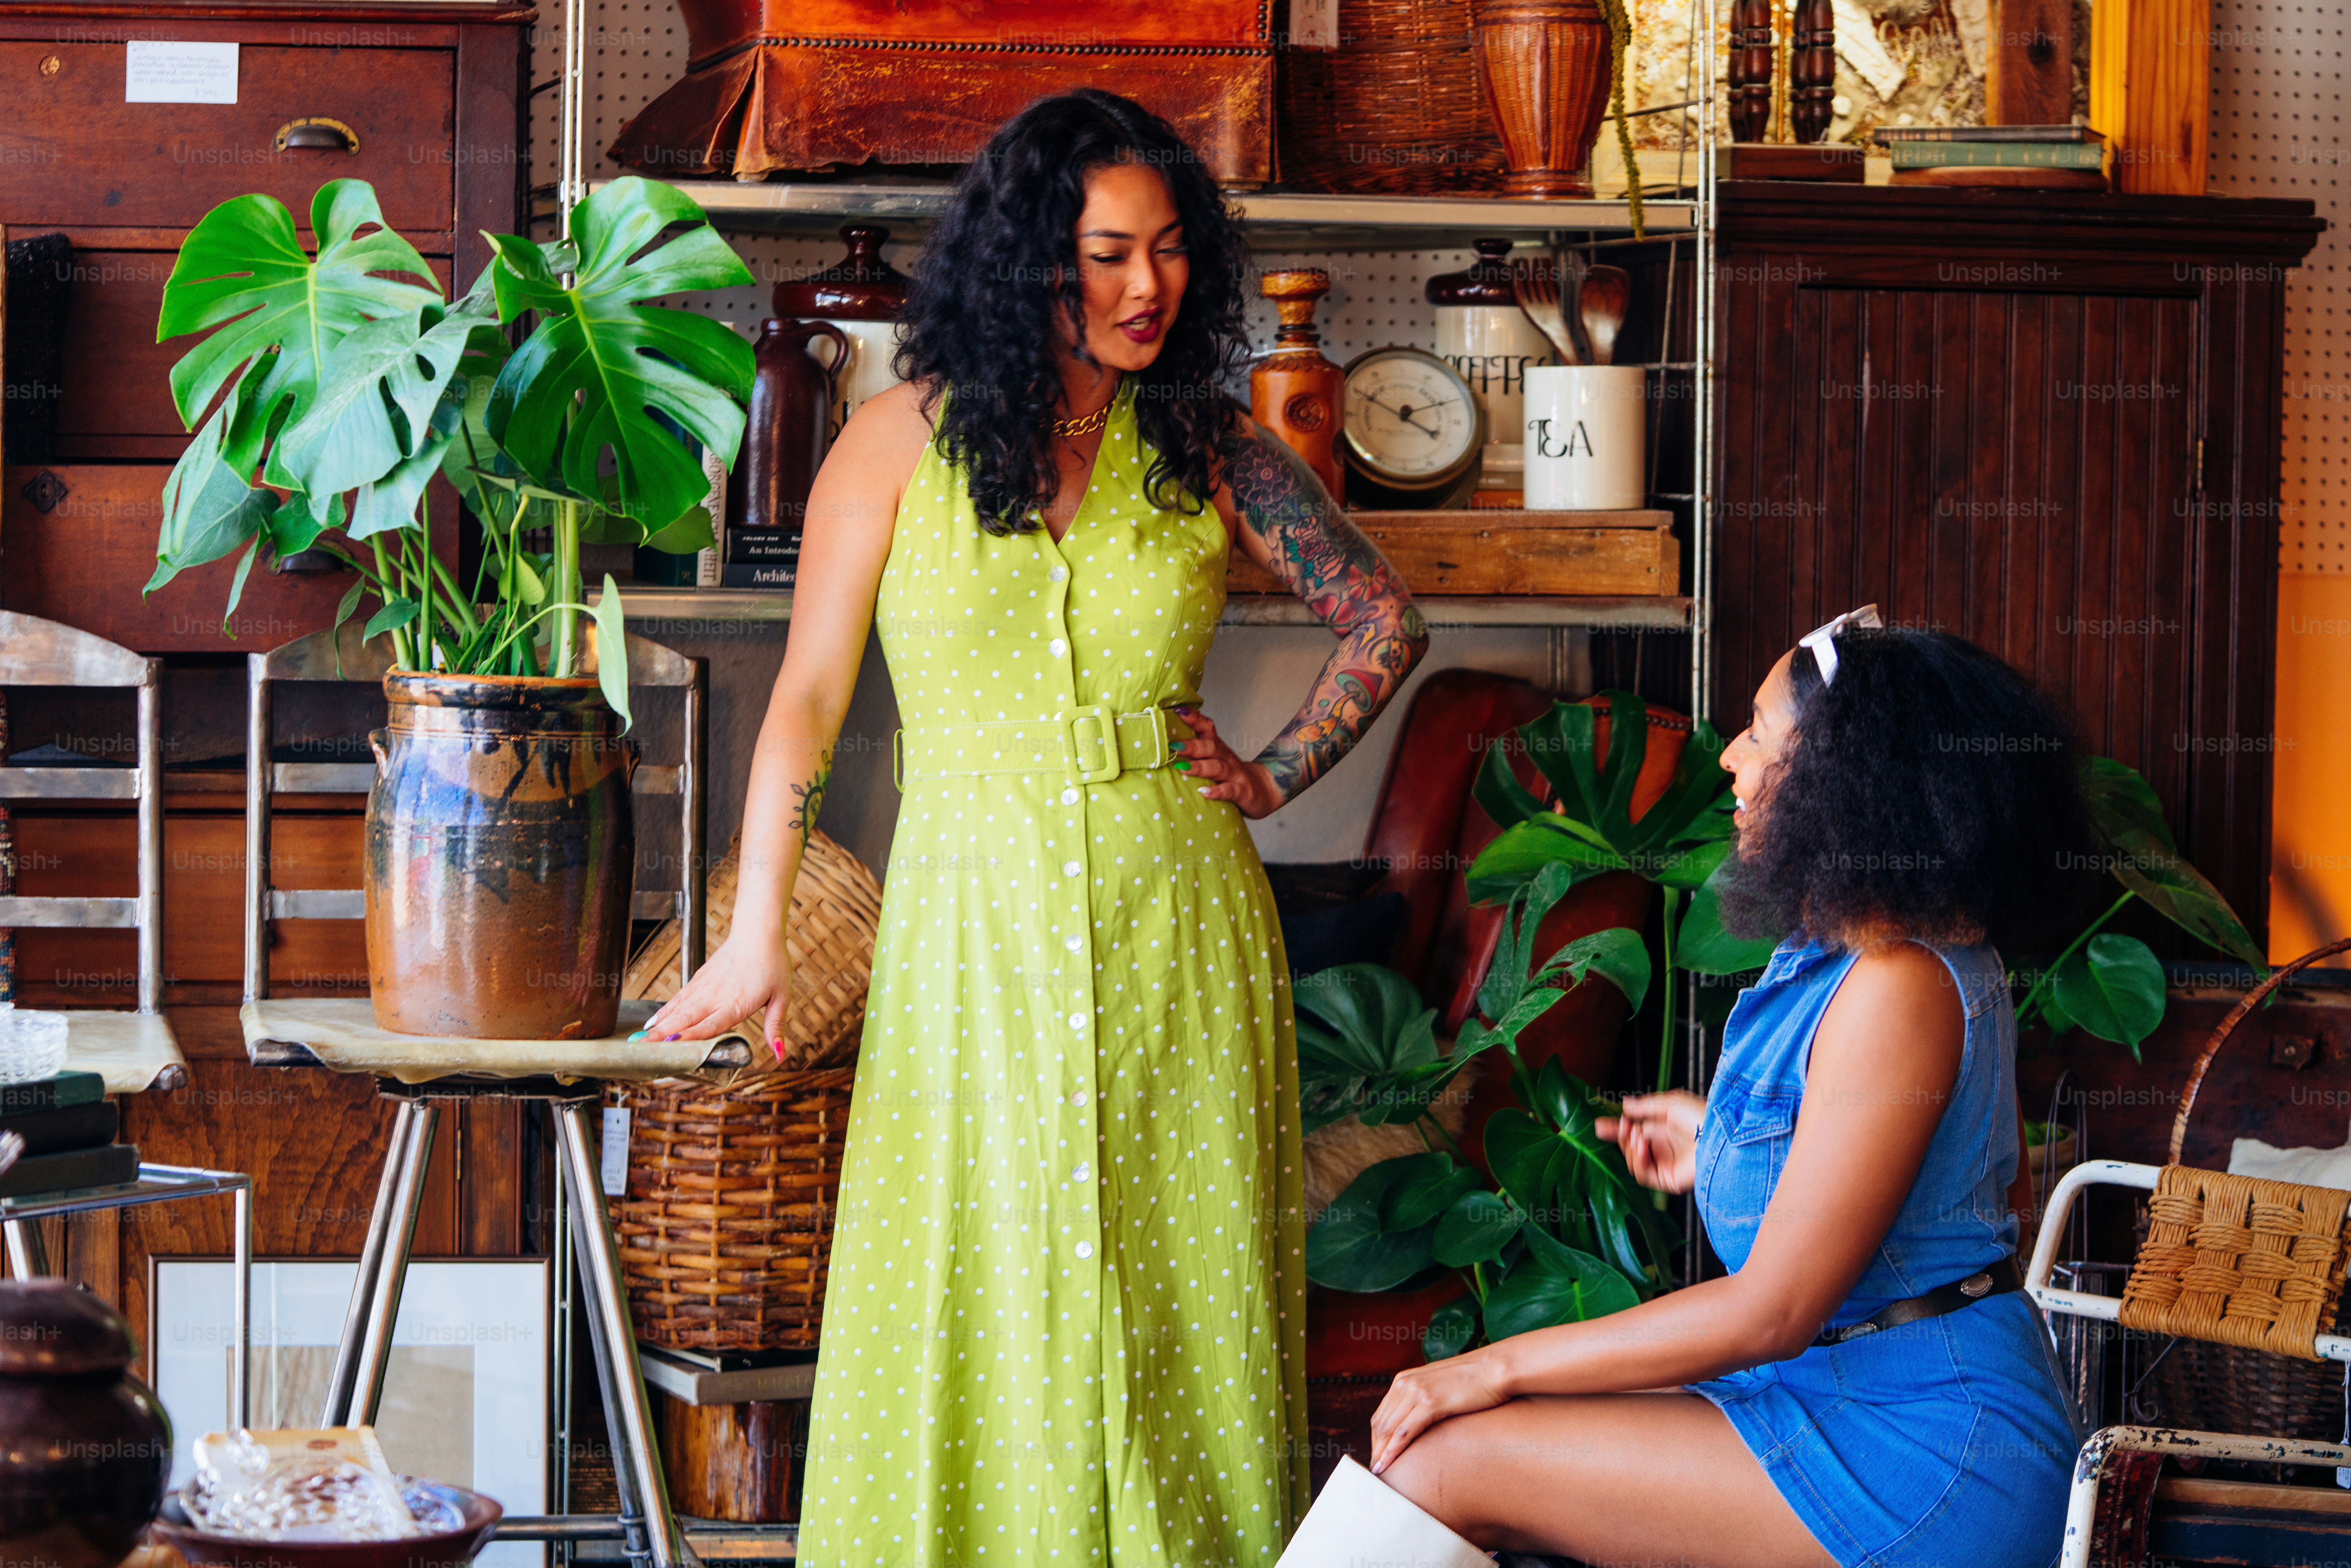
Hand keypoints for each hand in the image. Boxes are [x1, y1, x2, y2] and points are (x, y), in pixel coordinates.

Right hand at [637, 923, 794, 1062]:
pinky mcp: (699, 979)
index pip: (710, 1025)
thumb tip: (779, 1053)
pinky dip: (664, 1010)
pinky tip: (652, 1022)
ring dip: (659, 1025)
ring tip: (639, 1041)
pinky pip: (679, 997)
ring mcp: (704, 986)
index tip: (671, 1045)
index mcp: (736, 1004)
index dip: (690, 1036)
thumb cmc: (772, 964)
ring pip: (678, 1009)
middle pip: (686, 1019)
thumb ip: (775, 1026)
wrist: (758, 933)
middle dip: (663, 1036)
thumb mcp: (781, 997)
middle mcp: (716, 996)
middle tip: (641, 1050)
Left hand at [1168, 704, 1285, 817]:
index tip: (1179, 711)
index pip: (1207, 729)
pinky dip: (1217, 791)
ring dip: (1200, 767)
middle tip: (1173, 745)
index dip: (1194, 719)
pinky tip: (1204, 792)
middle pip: (1210, 748)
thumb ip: (1197, 753)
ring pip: (1217, 767)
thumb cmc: (1231, 775)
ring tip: (1183, 768)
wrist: (1264, 790)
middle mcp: (1226, 758)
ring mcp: (1235, 774)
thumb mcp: (1216, 759)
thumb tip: (1167, 745)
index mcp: (1218, 748)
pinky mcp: (1242, 791)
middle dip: (1191, 746)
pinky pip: (1230, 790)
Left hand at [1367, 1345, 1513, 1474]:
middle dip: (1376, 1449)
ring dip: (1381, 1453)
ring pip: (1388, 1429)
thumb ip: (1424, 1399)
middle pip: (1380, 1423)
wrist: (1496, 1368)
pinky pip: (1404, 1432)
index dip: (1377, 1439)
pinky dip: (1392, 1451)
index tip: (1379, 1457)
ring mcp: (1416, 1392)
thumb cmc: (1474, 1381)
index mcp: (1404, 1379)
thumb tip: (1419, 1420)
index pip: (1381, 1414)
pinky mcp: (1430, 1403)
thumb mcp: (1440, 1387)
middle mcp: (1405, 1383)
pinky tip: (1387, 1465)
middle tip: (1377, 1470)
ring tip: (1379, 1473)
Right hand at [1595, 1089, 1706, 1193]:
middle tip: (1622, 1127)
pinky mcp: (1667, 1179)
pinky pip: (1643, 1175)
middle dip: (1621, 1137)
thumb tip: (1625, 1104)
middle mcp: (1663, 1148)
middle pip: (1630, 1148)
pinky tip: (1643, 1148)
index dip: (1617, 1130)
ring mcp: (1665, 1164)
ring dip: (1630, 1148)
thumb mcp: (1670, 1104)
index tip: (1601, 1125)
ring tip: (1638, 1136)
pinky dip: (1638, 1161)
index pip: (1634, 1132)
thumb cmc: (1701, 1116)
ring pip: (1633, 1162)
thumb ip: (1645, 1106)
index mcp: (1664, 1130)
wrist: (1718, 1137)